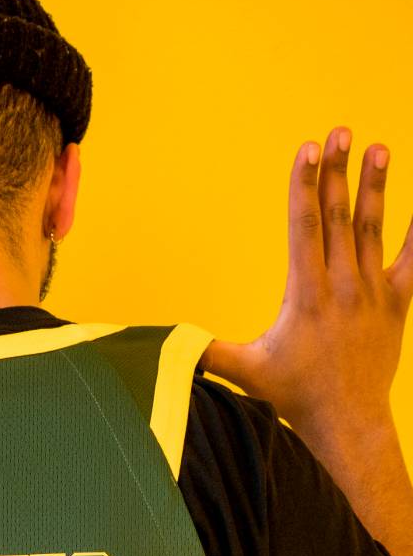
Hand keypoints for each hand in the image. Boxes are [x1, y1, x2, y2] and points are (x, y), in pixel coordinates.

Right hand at [199, 127, 412, 437]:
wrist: (347, 424)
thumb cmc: (294, 398)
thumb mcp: (247, 373)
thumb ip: (208, 353)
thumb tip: (167, 344)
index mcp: (306, 297)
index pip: (305, 228)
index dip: (304, 186)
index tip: (307, 151)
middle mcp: (342, 288)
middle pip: (338, 219)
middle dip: (337, 173)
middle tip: (339, 131)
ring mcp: (372, 295)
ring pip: (373, 231)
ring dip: (375, 188)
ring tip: (379, 149)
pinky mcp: (396, 305)